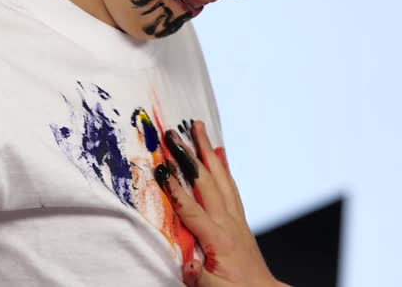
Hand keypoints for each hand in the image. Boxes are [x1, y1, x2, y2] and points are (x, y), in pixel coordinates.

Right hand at [162, 121, 289, 286]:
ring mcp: (235, 217)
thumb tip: (188, 266)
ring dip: (208, 152)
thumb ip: (198, 277)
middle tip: (177, 134)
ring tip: (200, 129)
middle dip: (190, 155)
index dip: (176, 189)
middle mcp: (228, 222)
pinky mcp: (238, 218)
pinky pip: (230, 186)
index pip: (192, 209)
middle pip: (207, 182)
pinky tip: (218, 155)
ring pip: (220, 177)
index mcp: (218, 238)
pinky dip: (223, 167)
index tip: (163, 167)